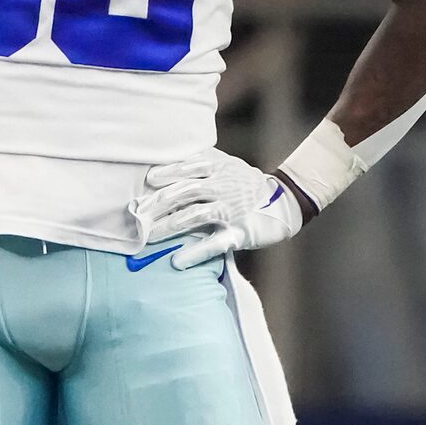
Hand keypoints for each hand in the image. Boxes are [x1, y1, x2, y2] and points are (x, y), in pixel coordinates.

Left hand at [130, 149, 306, 269]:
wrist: (287, 200)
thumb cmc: (245, 183)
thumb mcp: (226, 165)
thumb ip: (199, 163)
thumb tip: (160, 166)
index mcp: (219, 168)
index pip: (188, 166)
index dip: (167, 172)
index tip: (147, 181)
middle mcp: (223, 187)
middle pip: (186, 191)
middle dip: (159, 203)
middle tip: (139, 213)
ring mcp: (231, 210)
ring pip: (195, 215)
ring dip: (170, 226)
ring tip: (149, 237)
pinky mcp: (240, 232)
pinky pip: (215, 243)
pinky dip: (196, 253)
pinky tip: (178, 261)